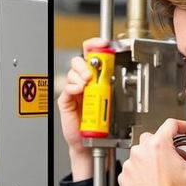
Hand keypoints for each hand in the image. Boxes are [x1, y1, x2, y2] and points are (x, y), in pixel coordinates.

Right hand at [57, 37, 109, 179]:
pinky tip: (79, 90)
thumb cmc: (103, 123)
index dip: (95, 44)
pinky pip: (66, 88)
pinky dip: (73, 86)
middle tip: (91, 72)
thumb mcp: (112, 99)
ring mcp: (74, 89)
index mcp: (96, 77)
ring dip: (79, 74)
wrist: (90, 143)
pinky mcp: (66, 99)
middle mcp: (84, 81)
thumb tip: (118, 71)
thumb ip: (112, 85)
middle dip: (85, 63)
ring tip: (86, 83)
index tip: (102, 42)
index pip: (92, 54)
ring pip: (72, 72)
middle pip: (79, 60)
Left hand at [118, 118, 185, 185]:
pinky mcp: (124, 174)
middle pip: (156, 137)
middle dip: (169, 146)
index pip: (172, 124)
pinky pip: (134, 166)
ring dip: (154, 158)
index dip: (185, 128)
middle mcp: (141, 150)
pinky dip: (142, 171)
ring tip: (165, 173)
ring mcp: (131, 162)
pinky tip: (152, 181)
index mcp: (159, 144)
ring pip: (143, 151)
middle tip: (179, 160)